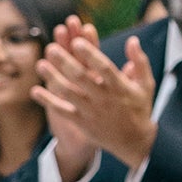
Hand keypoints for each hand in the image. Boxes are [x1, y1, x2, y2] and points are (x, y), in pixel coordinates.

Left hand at [35, 19, 155, 177]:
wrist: (134, 141)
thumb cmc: (139, 108)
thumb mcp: (146, 84)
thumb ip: (140, 62)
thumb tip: (132, 40)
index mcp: (120, 86)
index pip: (104, 67)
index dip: (90, 54)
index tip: (77, 41)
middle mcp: (104, 98)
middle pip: (81, 78)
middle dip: (65, 62)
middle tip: (51, 48)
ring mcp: (91, 111)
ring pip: (69, 93)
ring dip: (53, 78)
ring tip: (40, 64)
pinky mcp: (82, 122)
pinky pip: (62, 111)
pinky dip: (48, 101)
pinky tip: (35, 91)